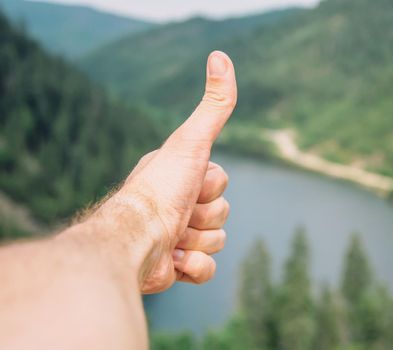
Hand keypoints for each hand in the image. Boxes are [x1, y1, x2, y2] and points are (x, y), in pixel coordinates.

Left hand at [85, 51, 236, 293]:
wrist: (134, 241)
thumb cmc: (161, 188)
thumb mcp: (192, 141)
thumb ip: (213, 106)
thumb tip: (221, 56)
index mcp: (179, 177)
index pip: (221, 182)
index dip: (211, 186)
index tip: (187, 185)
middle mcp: (176, 204)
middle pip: (223, 213)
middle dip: (205, 216)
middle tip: (178, 214)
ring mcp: (176, 237)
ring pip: (217, 241)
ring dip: (198, 242)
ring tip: (171, 238)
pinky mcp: (175, 267)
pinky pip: (208, 269)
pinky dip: (195, 267)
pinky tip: (173, 261)